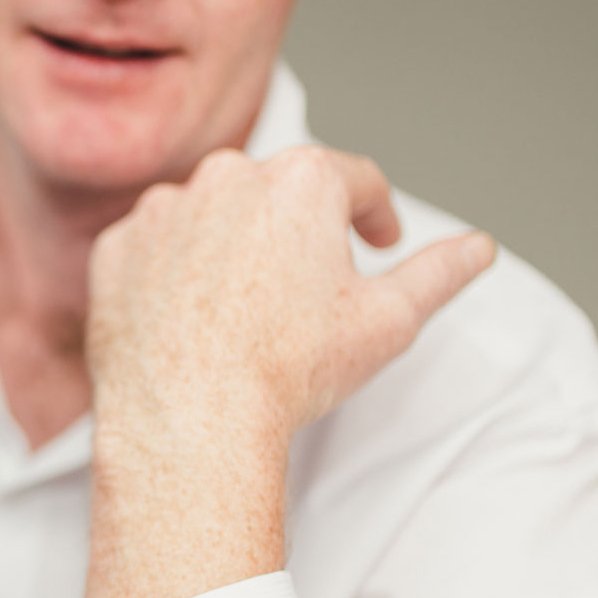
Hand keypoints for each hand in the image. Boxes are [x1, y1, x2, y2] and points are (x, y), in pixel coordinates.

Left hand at [86, 145, 494, 443]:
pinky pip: (152, 249)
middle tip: (308, 288)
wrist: (191, 422)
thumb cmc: (291, 372)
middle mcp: (226, 175)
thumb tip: (480, 247)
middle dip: (297, 231)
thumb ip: (438, 272)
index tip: (376, 241)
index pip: (354, 180)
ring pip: (210, 216)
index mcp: (301, 179)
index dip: (374, 212)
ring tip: (244, 309)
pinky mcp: (116, 248)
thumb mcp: (388, 321)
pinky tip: (189, 319)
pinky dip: (171, 273)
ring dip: (230, 246)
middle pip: (276, 194)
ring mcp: (163, 209)